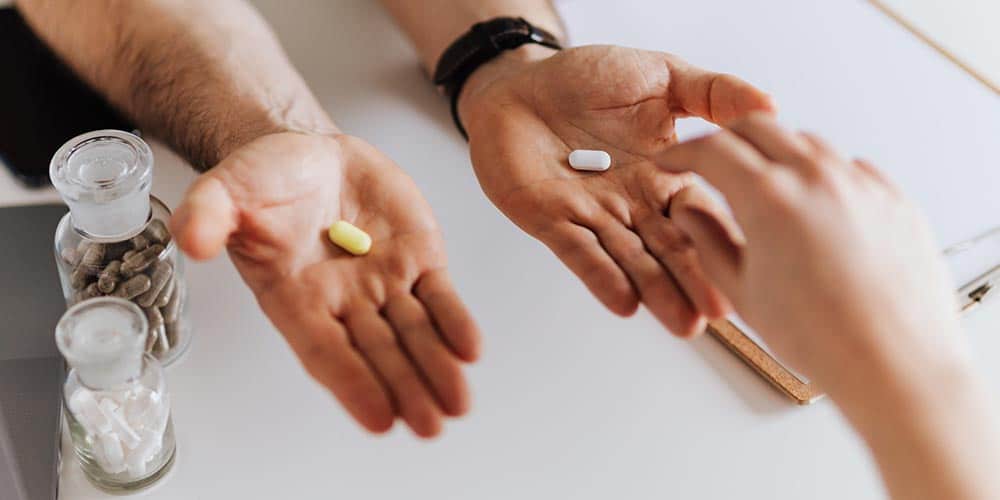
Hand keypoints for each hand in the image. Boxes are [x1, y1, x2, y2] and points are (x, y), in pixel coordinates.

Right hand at [170, 132, 480, 437]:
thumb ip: (210, 214)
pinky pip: (439, 296)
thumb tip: (191, 239)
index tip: (379, 419)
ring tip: (457, 404)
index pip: (324, 350)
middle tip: (429, 426)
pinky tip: (470, 349)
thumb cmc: (266, 181)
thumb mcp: (227, 188)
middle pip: (377, 353)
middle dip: (404, 388)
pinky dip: (455, 322)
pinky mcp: (417, 258)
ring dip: (436, 368)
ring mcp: (384, 282)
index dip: (352, 383)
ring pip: (414, 333)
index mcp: (294, 298)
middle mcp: (343, 301)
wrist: (310, 154)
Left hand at [458, 45, 774, 335]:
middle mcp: (633, 204)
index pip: (701, 214)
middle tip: (721, 314)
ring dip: (656, 290)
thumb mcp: (661, 75)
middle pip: (670, 248)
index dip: (724, 241)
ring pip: (629, 259)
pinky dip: (601, 276)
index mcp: (664, 175)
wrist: (517, 83)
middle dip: (695, 281)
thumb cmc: (585, 79)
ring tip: (684, 323)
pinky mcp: (550, 220)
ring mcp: (592, 216)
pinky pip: (578, 251)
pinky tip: (625, 302)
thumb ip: (713, 93)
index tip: (755, 267)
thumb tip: (771, 106)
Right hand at [656, 114, 968, 400]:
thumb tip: (688, 213)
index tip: (672, 159)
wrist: (896, 363)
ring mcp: (860, 183)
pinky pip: (850, 167)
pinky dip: (823, 173)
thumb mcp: (742, 291)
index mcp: (768, 198)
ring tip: (763, 184)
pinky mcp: (893, 198)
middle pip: (759, 127)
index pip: (712, 150)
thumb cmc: (821, 338)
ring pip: (806, 143)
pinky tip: (814, 204)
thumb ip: (707, 242)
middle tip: (712, 159)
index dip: (683, 152)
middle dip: (726, 138)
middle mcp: (816, 177)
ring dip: (776, 152)